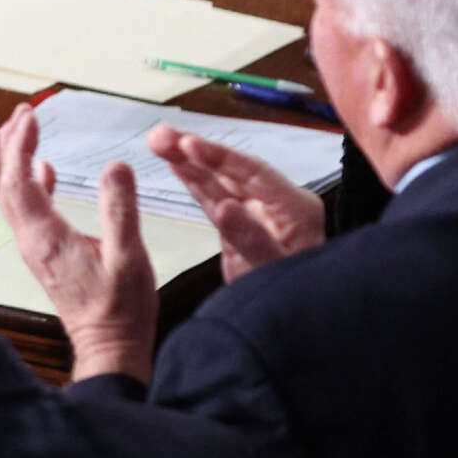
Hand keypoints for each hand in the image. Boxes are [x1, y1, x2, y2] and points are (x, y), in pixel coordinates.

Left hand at [0, 104, 156, 383]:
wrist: (109, 347)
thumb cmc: (120, 308)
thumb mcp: (129, 256)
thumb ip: (120, 210)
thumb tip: (116, 166)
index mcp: (46, 236)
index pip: (18, 179)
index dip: (20, 145)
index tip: (32, 115)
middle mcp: (31, 240)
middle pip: (3, 182)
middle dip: (9, 143)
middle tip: (24, 112)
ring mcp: (35, 248)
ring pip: (11, 195)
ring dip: (16, 160)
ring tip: (27, 129)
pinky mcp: (44, 254)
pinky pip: (28, 210)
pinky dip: (32, 183)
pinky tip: (46, 169)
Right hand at [145, 125, 325, 280]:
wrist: (300, 322)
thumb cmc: (294, 298)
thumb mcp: (273, 272)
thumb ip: (252, 239)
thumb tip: (225, 207)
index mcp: (295, 208)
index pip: (254, 173)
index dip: (220, 157)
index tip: (189, 144)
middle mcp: (276, 204)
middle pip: (232, 171)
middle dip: (195, 151)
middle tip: (160, 135)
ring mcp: (256, 213)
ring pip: (217, 181)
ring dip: (187, 161)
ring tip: (157, 140)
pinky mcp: (237, 225)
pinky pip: (212, 198)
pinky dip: (192, 181)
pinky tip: (172, 163)